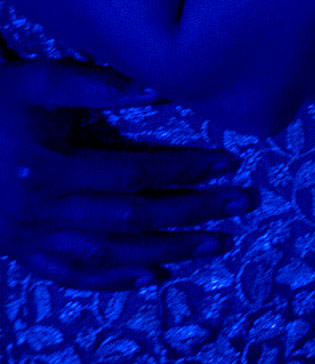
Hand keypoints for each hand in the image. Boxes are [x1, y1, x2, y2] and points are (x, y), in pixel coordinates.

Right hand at [0, 59, 254, 290]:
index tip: (229, 164)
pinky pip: (70, 274)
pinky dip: (112, 280)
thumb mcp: (32, 82)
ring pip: (110, 254)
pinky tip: (152, 278)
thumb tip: (159, 90)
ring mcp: (28, 238)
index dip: (185, 169)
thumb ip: (93, 84)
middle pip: (134, 218)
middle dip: (193, 213)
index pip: (135, 174)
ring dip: (167, 251)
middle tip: (242, 206)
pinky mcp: (17, 251)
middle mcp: (42, 211)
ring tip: (216, 244)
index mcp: (49, 169)